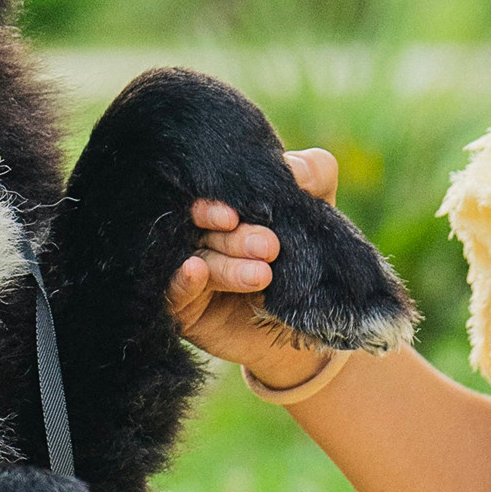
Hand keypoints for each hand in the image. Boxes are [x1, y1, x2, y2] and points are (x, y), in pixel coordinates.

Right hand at [166, 148, 340, 381]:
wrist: (315, 322)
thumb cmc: (311, 259)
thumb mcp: (318, 209)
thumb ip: (315, 174)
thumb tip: (294, 168)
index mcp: (225, 208)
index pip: (210, 196)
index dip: (217, 203)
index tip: (234, 215)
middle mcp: (201, 236)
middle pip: (203, 229)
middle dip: (236, 238)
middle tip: (269, 247)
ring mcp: (190, 271)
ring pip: (198, 260)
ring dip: (227, 265)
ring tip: (262, 275)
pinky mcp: (183, 309)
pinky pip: (173, 293)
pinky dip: (182, 280)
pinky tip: (196, 271)